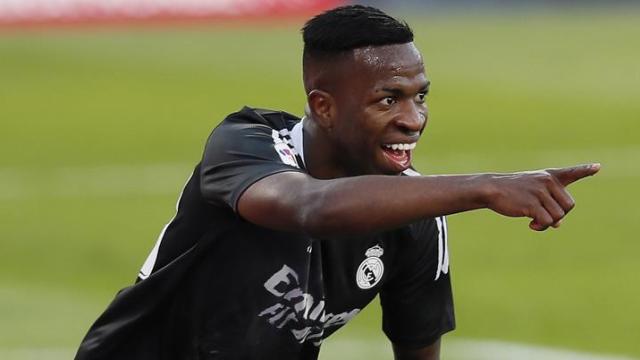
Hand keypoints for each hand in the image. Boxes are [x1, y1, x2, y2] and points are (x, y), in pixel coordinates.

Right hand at [483, 163, 599, 230]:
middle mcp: (547, 181)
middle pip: (569, 205)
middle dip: (560, 215)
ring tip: (535, 222)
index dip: (585, 170)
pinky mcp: (532, 203)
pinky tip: (530, 225)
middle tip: (544, 216)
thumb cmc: (512, 191)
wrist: (492, 189)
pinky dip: (541, 227)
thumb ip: (549, 206)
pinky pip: (547, 221)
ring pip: (559, 216)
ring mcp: (540, 192)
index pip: (571, 172)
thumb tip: (559, 224)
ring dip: (548, 223)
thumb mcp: (532, 193)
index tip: (597, 167)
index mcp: (549, 176)